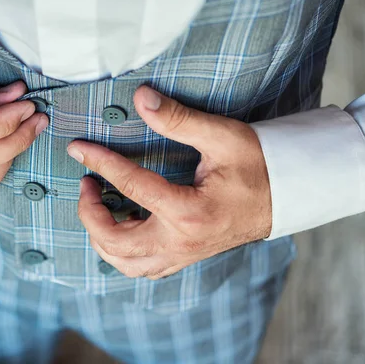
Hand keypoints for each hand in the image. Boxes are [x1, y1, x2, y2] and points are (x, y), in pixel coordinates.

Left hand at [67, 86, 270, 279]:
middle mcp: (181, 242)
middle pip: (114, 241)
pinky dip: (121, 250)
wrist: (285, 197)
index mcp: (189, 212)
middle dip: (89, 213)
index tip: (79, 149)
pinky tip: (122, 223)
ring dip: (101, 237)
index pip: (131, 186)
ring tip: (98, 205)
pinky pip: (141, 267)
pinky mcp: (184, 257)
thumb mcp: (222, 136)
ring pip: (123, 262)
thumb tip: (141, 97)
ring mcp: (182, 255)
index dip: (100, 163)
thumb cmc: (257, 165)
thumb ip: (178, 118)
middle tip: (87, 183)